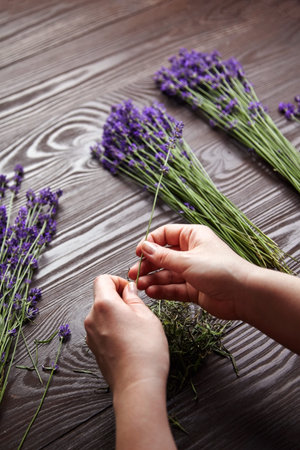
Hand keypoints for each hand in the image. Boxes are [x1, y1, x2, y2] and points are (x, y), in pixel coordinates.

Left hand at [84, 275, 168, 393]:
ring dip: (116, 315)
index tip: (131, 291)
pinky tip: (129, 342)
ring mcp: (90, 335)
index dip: (118, 281)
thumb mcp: (147, 317)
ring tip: (136, 329)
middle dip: (118, 299)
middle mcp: (92, 318)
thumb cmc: (145, 351)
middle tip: (138, 311)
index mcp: (104, 305)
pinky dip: (113, 329)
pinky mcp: (94, 349)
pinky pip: (102, 330)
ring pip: (102, 315)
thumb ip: (134, 298)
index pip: (102, 279)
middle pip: (101, 297)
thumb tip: (128, 289)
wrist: (137, 386)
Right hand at [129, 224, 252, 319]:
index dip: (150, 243)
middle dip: (149, 264)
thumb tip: (145, 247)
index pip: (166, 235)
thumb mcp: (187, 260)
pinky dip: (163, 290)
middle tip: (134, 273)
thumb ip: (163, 256)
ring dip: (153, 279)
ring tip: (140, 286)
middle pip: (164, 256)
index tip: (138, 253)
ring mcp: (193, 271)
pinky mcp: (194, 289)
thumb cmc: (221, 270)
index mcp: (193, 236)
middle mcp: (192, 252)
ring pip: (168, 273)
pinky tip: (151, 293)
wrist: (244, 295)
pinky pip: (174, 288)